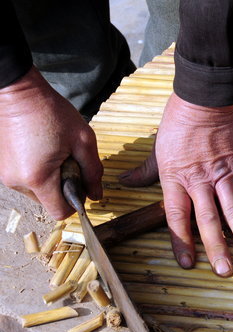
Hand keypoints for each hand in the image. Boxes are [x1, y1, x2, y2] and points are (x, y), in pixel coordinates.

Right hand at [0, 67, 102, 218]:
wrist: (19, 91)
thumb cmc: (51, 113)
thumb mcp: (83, 141)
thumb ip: (93, 172)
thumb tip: (96, 195)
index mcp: (38, 178)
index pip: (60, 212)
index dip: (76, 202)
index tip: (82, 182)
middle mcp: (17, 181)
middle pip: (48, 202)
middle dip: (64, 187)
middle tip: (69, 160)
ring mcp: (6, 174)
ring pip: (37, 191)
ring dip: (51, 178)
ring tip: (55, 152)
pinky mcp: (3, 166)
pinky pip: (27, 179)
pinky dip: (39, 171)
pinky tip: (44, 149)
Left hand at [121, 93, 232, 276]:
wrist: (204, 98)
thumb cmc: (178, 122)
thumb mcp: (157, 148)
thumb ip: (145, 172)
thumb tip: (124, 182)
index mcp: (176, 180)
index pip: (178, 218)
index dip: (182, 242)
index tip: (188, 263)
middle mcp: (200, 182)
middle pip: (209, 221)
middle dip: (217, 248)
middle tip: (226, 272)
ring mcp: (223, 175)